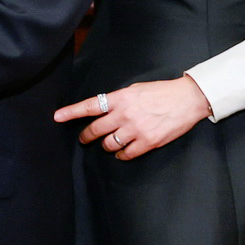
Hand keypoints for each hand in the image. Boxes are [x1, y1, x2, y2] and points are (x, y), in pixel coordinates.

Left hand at [54, 76, 211, 159]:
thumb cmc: (161, 92)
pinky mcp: (148, 142)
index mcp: (120, 98)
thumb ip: (118, 100)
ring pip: (109, 144)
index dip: (71, 112)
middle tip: (84, 139)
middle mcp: (124, 114)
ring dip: (105, 146)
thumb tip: (105, 109)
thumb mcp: (135, 89)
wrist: (187, 99)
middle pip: (95, 130)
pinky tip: (121, 152)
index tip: (57, 117)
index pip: (90, 106)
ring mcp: (136, 129)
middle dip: (86, 136)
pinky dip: (121, 154)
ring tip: (107, 144)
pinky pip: (126, 154)